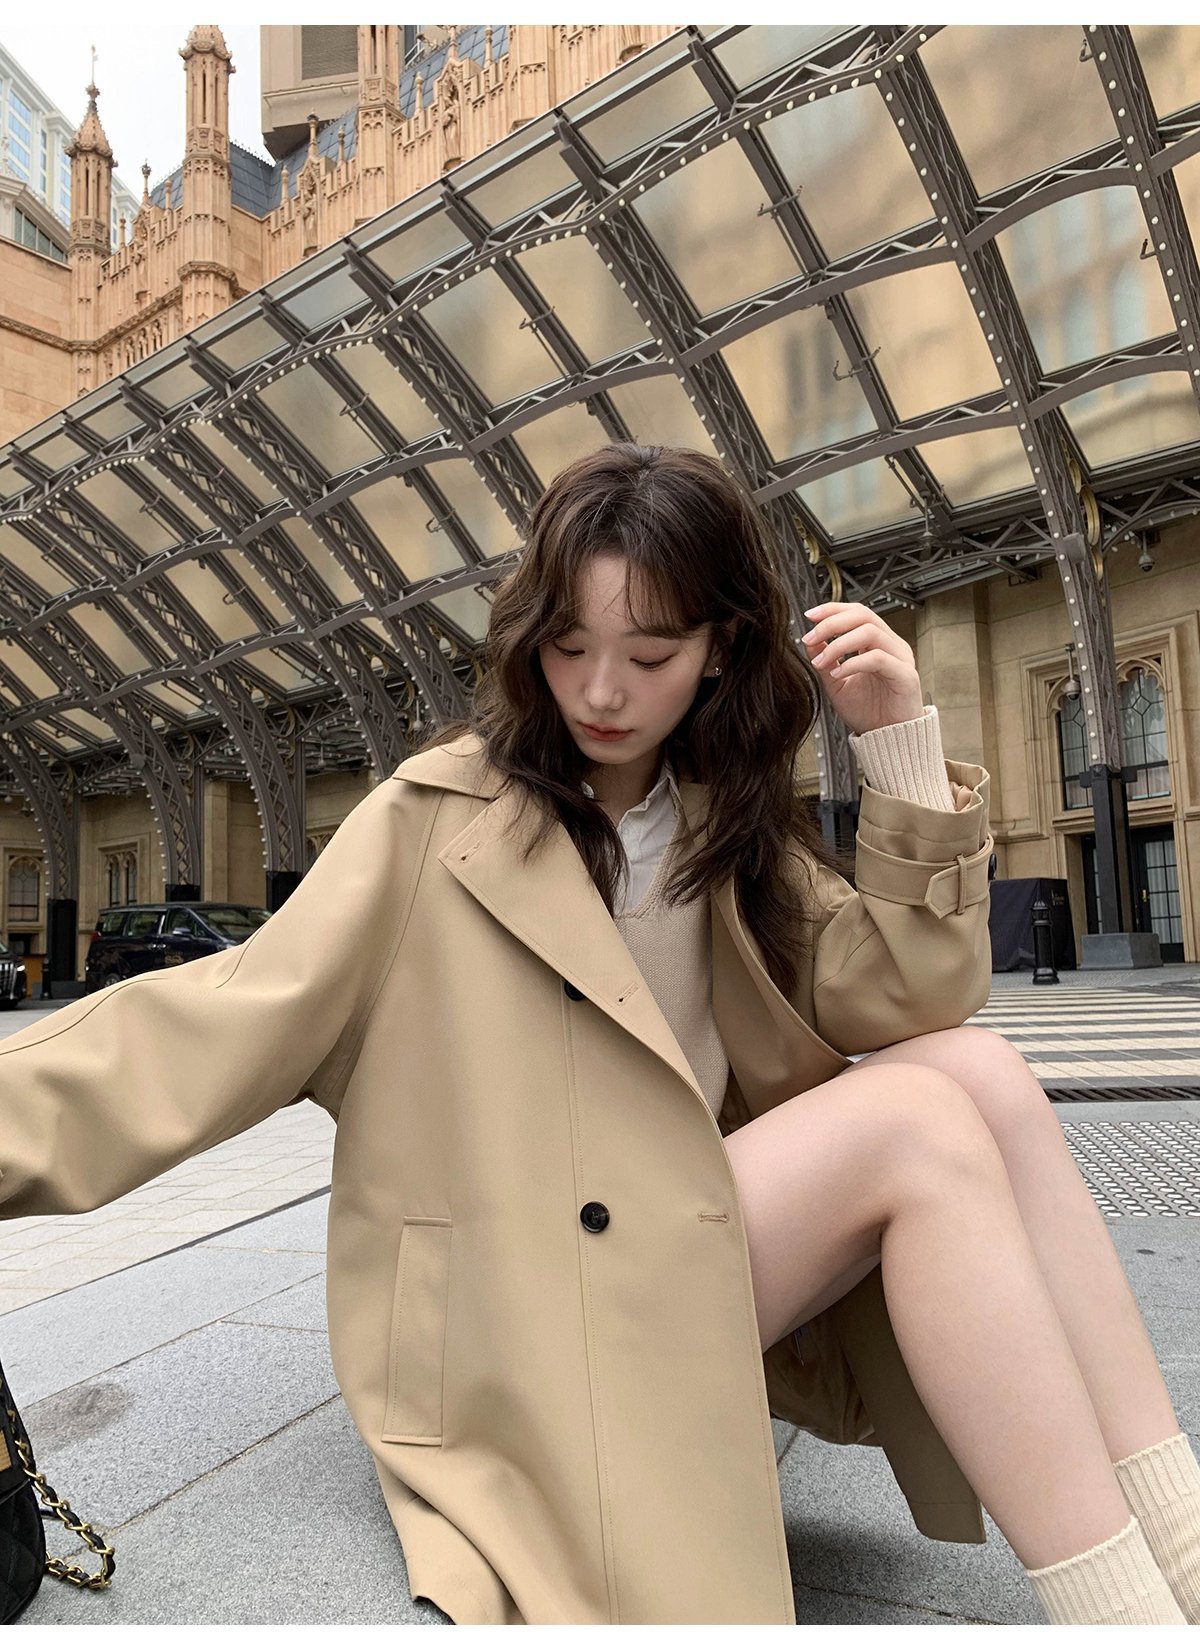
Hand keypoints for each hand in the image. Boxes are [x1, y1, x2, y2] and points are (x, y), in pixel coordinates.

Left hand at [800, 601, 925, 735]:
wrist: (887, 740)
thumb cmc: (868, 712)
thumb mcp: (837, 683)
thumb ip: (826, 660)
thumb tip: (810, 640)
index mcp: (878, 643)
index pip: (857, 613)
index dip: (833, 609)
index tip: (809, 615)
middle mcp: (891, 646)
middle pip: (863, 615)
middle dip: (832, 622)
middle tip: (810, 637)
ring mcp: (901, 658)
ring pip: (870, 632)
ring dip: (839, 644)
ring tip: (821, 661)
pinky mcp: (906, 675)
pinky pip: (878, 659)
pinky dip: (853, 663)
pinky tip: (837, 673)